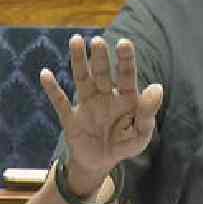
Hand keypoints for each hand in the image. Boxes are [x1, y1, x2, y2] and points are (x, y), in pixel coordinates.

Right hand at [40, 35, 162, 194]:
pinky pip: (60, 102)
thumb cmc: (125, 144)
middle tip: (97, 40)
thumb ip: (148, 112)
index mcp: (126, 98)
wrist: (100, 163)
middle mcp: (106, 96)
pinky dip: (53, 89)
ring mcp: (87, 105)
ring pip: (82, 79)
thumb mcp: (141, 134)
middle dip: (100, 57)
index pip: (127, 75)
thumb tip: (157, 87)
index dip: (126, 59)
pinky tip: (46, 73)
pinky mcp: (71, 118)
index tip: (124, 43)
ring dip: (78, 61)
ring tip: (76, 40)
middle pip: (102, 73)